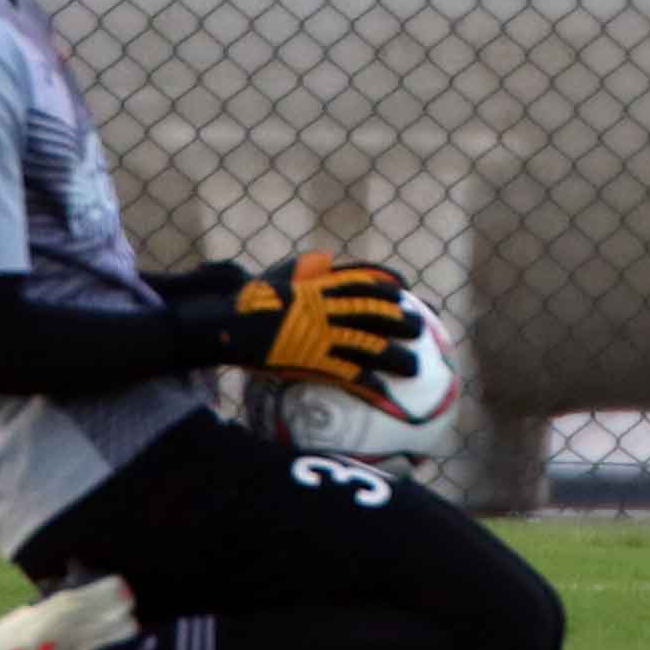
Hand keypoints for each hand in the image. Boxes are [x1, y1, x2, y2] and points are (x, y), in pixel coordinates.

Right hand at [209, 251, 419, 402]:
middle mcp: (331, 310)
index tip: (406, 291)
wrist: (230, 325)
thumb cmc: (253, 300)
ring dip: (395, 357)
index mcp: (324, 286)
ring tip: (414, 366)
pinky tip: (384, 391)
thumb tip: (328, 259)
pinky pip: (348, 373)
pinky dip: (369, 383)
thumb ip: (309, 268)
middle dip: (402, 322)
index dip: (388, 287)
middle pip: (377, 314)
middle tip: (420, 329)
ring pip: (370, 345)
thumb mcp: (284, 274)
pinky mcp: (314, 361)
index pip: (365, 283)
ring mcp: (324, 336)